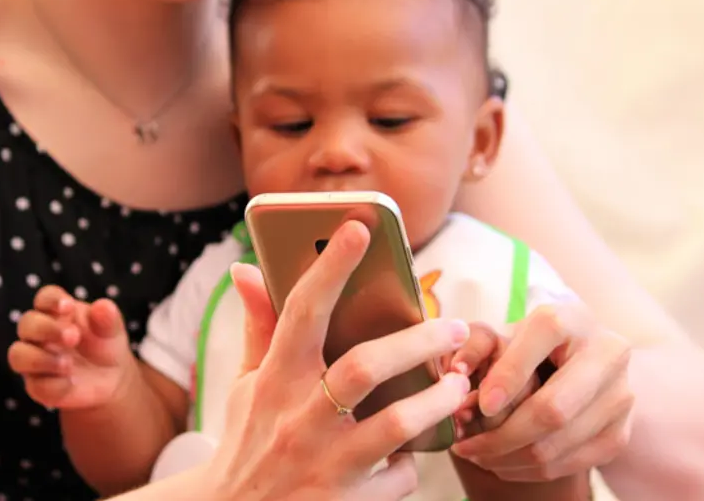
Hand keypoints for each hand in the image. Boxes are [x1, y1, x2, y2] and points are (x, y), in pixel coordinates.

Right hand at [7, 286, 134, 409]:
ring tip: (68, 363)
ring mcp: (35, 359)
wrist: (112, 378)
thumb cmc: (105, 344)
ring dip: (40, 358)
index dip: (51, 300)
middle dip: (46, 328)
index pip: (45, 298)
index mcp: (57, 312)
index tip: (68, 306)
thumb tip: (103, 306)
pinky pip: (36, 385)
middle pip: (27, 324)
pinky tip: (72, 382)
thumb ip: (108, 318)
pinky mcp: (38, 385)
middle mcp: (39, 333)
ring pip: (19, 355)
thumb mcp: (112, 330)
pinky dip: (55, 384)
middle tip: (73, 336)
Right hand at [208, 221, 471, 500]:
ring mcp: (323, 465)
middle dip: (418, 340)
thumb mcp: (248, 385)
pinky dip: (412, 462)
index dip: (330, 267)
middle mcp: (297, 420)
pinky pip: (399, 477)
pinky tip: (415, 451)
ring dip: (436, 400)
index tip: (359, 228)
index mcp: (274, 380)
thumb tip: (245, 268)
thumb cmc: (250, 438)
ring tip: (459, 385)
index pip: (302, 312)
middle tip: (455, 325)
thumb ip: (258, 327)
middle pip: (364, 365)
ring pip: (395, 424)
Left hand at [451, 292, 633, 481]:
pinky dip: (532, 470)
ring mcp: (620, 395)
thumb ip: (475, 343)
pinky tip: (503, 463)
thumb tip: (456, 369)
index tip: (479, 406)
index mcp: (571, 319)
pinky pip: (573, 462)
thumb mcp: (501, 333)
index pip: (542, 339)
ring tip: (477, 455)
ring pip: (561, 441)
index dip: (508, 376)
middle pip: (554, 408)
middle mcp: (607, 352)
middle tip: (466, 446)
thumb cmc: (527, 347)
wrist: (577, 362)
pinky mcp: (622, 431)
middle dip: (504, 434)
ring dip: (511, 457)